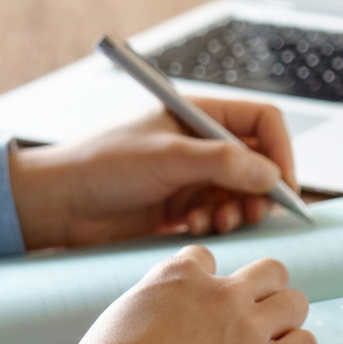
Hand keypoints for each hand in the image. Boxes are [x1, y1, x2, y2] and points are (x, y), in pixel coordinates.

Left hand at [10, 98, 297, 247]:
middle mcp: (201, 142)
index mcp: (200, 114)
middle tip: (254, 213)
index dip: (280, 151)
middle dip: (261, 189)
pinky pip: (220, 214)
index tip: (283, 185)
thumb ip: (222, 163)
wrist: (59, 204)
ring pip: (242, 192)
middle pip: (258, 161)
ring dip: (239, 210)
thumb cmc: (102, 165)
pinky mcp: (182, 205)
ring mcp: (192, 175)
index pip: (262, 122)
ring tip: (221, 223)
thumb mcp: (167, 158)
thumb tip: (270, 175)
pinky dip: (218, 224)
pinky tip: (196, 229)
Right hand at [31, 246, 316, 343]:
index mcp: (182, 275)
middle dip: (265, 288)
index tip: (201, 301)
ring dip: (286, 317)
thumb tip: (163, 312)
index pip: (208, 257)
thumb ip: (156, 301)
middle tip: (253, 314)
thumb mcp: (127, 309)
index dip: (207, 279)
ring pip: (295, 301)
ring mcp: (245, 328)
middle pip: (270, 270)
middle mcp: (221, 293)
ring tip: (273, 337)